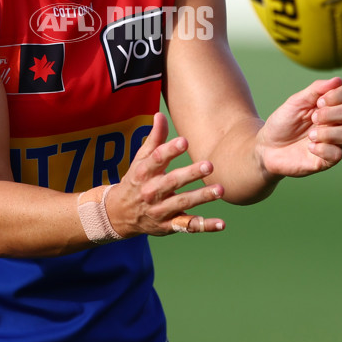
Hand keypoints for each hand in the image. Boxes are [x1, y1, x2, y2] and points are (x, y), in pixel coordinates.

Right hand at [106, 112, 224, 236]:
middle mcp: (150, 192)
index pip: (156, 159)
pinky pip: (188, 227)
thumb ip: (154, 138)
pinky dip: (205, 226)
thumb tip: (160, 114)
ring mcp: (159, 210)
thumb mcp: (140, 160)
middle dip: (190, 174)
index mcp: (143, 173)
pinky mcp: (168, 226)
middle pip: (171, 182)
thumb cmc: (136, 181)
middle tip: (209, 165)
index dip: (170, 150)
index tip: (184, 141)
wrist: (119, 214)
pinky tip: (222, 224)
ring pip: (182, 203)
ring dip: (201, 197)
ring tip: (220, 189)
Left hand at [256, 77, 341, 177]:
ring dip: (328, 132)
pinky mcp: (327, 160)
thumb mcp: (295, 102)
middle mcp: (335, 123)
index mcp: (330, 106)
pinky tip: (309, 147)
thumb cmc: (283, 122)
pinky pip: (338, 154)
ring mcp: (333, 141)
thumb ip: (315, 90)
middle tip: (312, 118)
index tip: (319, 101)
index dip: (337, 94)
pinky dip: (323, 148)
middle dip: (329, 113)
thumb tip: (338, 80)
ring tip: (310, 135)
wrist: (267, 147)